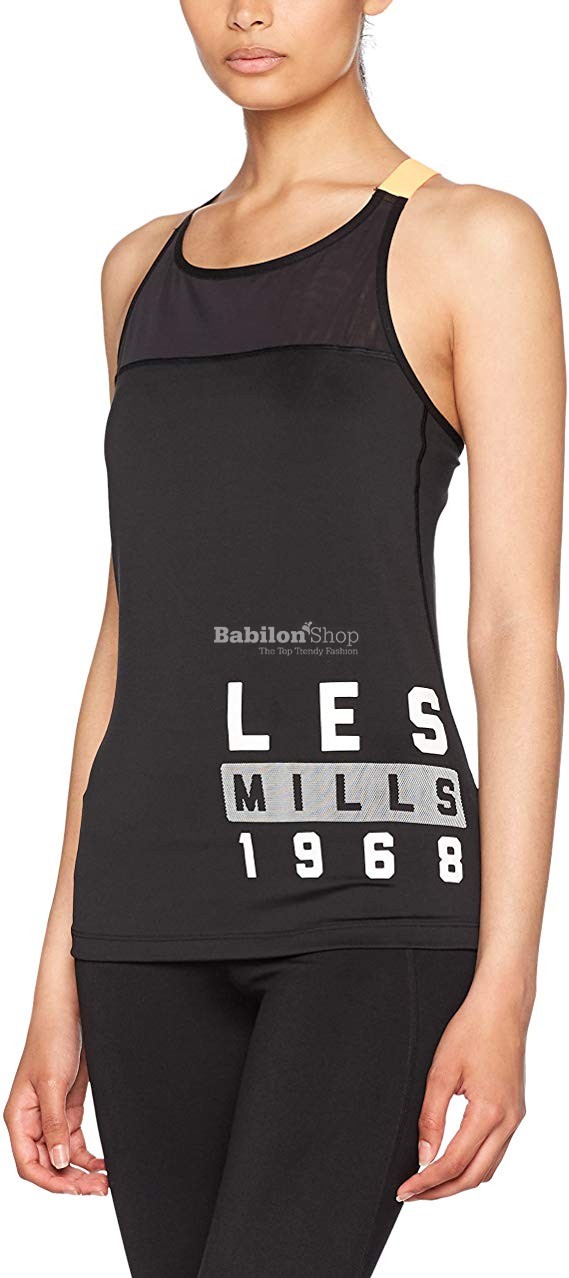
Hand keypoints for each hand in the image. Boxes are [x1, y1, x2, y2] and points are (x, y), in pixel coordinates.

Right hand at [5, 1011, 106, 1195]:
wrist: (68, 1013)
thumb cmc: (50, 1040)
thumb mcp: (52, 1083)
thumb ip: (54, 1124)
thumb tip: (58, 1161)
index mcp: (19, 1118)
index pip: (29, 1164)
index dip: (51, 1181)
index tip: (75, 1189)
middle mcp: (33, 1121)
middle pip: (48, 1164)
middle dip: (71, 1180)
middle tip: (97, 1188)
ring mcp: (51, 1116)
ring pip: (63, 1156)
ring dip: (82, 1171)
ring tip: (103, 1181)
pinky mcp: (67, 1108)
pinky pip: (75, 1141)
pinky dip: (87, 1156)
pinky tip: (101, 1164)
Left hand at [396, 976, 526, 1201]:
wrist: (501, 1007)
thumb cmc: (472, 1029)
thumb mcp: (441, 1071)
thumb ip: (431, 1118)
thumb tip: (424, 1156)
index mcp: (490, 1112)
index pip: (454, 1163)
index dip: (426, 1181)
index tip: (405, 1189)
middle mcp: (508, 1121)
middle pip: (474, 1177)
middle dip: (441, 1191)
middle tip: (412, 1194)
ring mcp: (515, 1118)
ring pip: (488, 1169)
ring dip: (458, 1181)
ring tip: (428, 1183)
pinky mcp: (515, 1112)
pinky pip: (496, 1153)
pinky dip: (473, 1165)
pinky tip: (453, 1161)